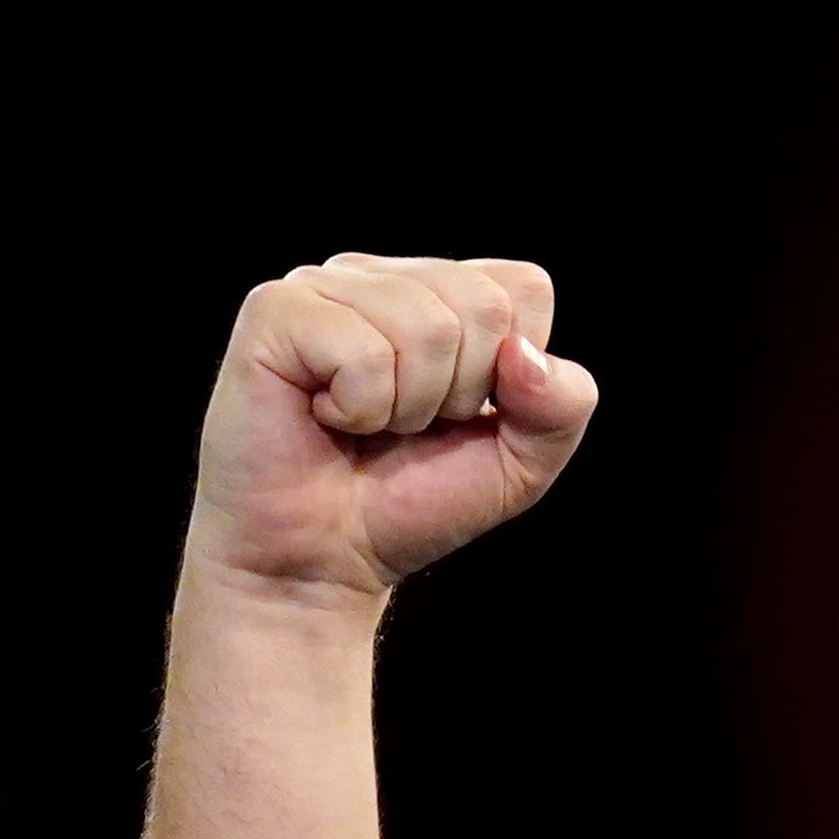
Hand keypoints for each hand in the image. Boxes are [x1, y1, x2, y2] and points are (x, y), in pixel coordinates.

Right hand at [184, 254, 598, 603]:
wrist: (320, 563)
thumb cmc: (407, 505)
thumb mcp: (520, 465)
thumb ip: (561, 406)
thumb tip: (522, 353)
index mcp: (440, 291)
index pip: (523, 288)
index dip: (509, 372)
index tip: (458, 415)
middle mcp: (382, 276)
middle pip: (481, 305)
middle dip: (458, 395)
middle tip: (405, 428)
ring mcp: (324, 284)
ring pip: (426, 327)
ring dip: (407, 407)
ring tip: (365, 425)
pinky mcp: (276, 311)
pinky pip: (363, 352)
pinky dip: (360, 408)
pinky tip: (326, 417)